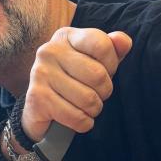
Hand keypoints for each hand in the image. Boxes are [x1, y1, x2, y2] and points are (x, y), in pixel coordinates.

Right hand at [21, 27, 131, 141]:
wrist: (41, 108)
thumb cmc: (74, 80)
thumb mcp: (95, 60)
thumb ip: (112, 49)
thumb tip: (124, 41)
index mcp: (66, 37)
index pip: (102, 45)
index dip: (111, 64)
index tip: (104, 72)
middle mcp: (50, 51)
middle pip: (98, 75)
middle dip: (104, 91)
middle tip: (95, 94)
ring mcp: (41, 73)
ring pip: (88, 99)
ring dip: (93, 109)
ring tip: (85, 107)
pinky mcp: (36, 98)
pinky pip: (76, 117)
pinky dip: (83, 123)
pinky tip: (77, 118)